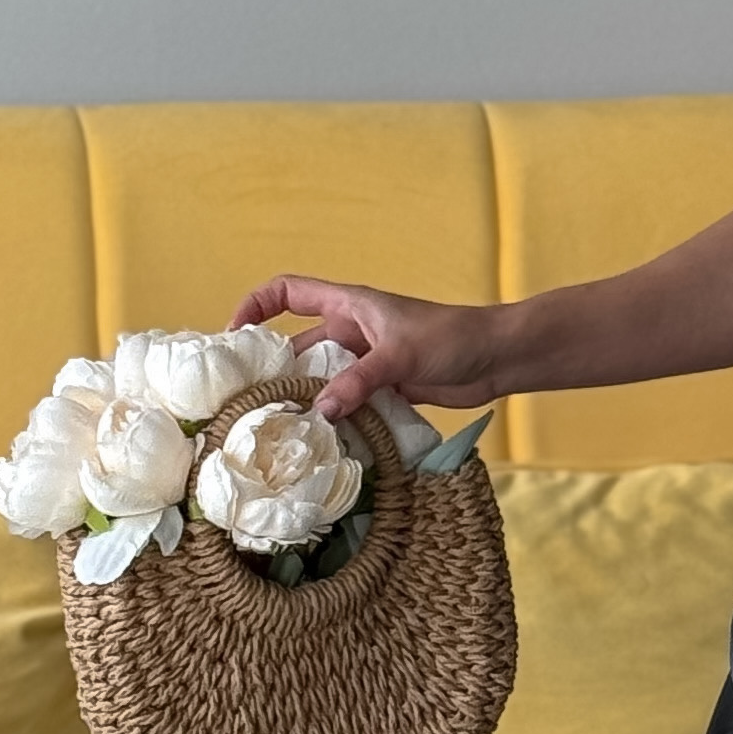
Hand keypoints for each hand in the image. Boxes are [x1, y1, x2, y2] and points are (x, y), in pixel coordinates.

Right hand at [234, 273, 508, 425]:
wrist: (497, 358)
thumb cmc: (452, 337)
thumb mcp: (400, 355)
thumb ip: (359, 381)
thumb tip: (321, 411)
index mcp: (348, 305)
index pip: (287, 292)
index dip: (255, 306)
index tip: (235, 337)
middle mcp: (350, 331)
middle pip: (298, 346)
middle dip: (275, 370)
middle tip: (250, 402)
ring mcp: (366, 362)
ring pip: (322, 379)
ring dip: (306, 400)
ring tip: (281, 428)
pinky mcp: (383, 388)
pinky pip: (347, 402)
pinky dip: (335, 417)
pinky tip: (321, 440)